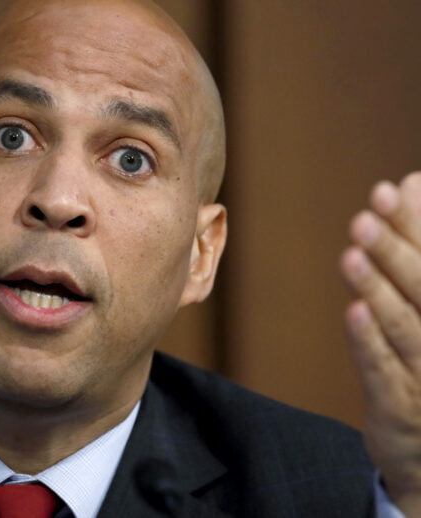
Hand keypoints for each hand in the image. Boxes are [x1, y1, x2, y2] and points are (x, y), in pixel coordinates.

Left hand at [340, 172, 420, 514]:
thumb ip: (420, 243)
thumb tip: (411, 181)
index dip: (416, 225)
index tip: (388, 189)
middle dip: (397, 250)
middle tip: (366, 214)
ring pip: (407, 328)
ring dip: (379, 290)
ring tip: (353, 254)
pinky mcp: (400, 409)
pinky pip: (383, 372)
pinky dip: (369, 342)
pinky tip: (353, 311)